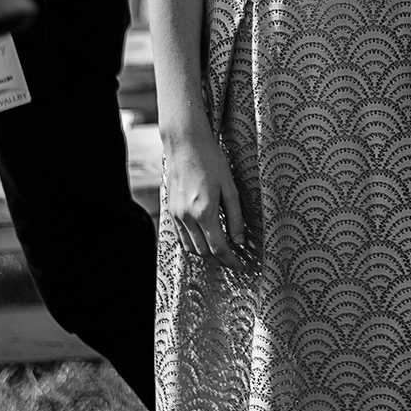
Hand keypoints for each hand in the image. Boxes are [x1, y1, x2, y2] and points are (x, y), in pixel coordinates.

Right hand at [162, 126, 249, 265]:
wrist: (185, 144)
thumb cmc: (211, 161)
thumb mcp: (230, 187)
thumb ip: (235, 216)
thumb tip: (240, 240)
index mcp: (205, 212)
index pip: (219, 247)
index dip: (230, 260)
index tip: (240, 266)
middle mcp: (187, 217)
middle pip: (203, 251)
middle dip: (219, 260)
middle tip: (233, 260)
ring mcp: (176, 215)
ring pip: (190, 247)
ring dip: (205, 254)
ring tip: (220, 252)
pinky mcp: (170, 210)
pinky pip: (180, 236)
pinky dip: (192, 243)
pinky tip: (203, 239)